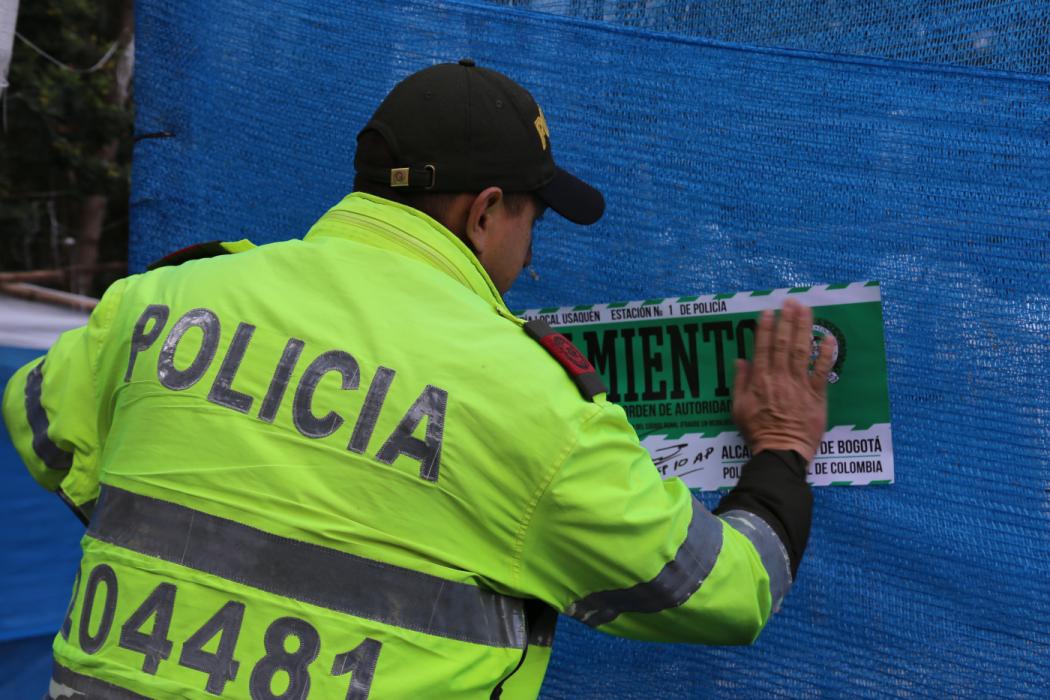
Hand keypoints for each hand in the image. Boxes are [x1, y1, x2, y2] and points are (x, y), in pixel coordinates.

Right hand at [731, 299, 835, 461]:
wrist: (780, 451)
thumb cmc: (758, 432)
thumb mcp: (738, 408)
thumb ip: (740, 382)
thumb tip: (741, 360)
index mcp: (760, 380)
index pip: (763, 347)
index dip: (765, 327)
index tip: (768, 311)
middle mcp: (780, 378)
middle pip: (783, 343)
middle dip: (787, 320)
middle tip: (791, 302)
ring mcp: (800, 385)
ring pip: (801, 351)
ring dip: (804, 328)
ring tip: (806, 310)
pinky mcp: (817, 395)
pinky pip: (822, 371)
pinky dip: (825, 354)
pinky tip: (828, 338)